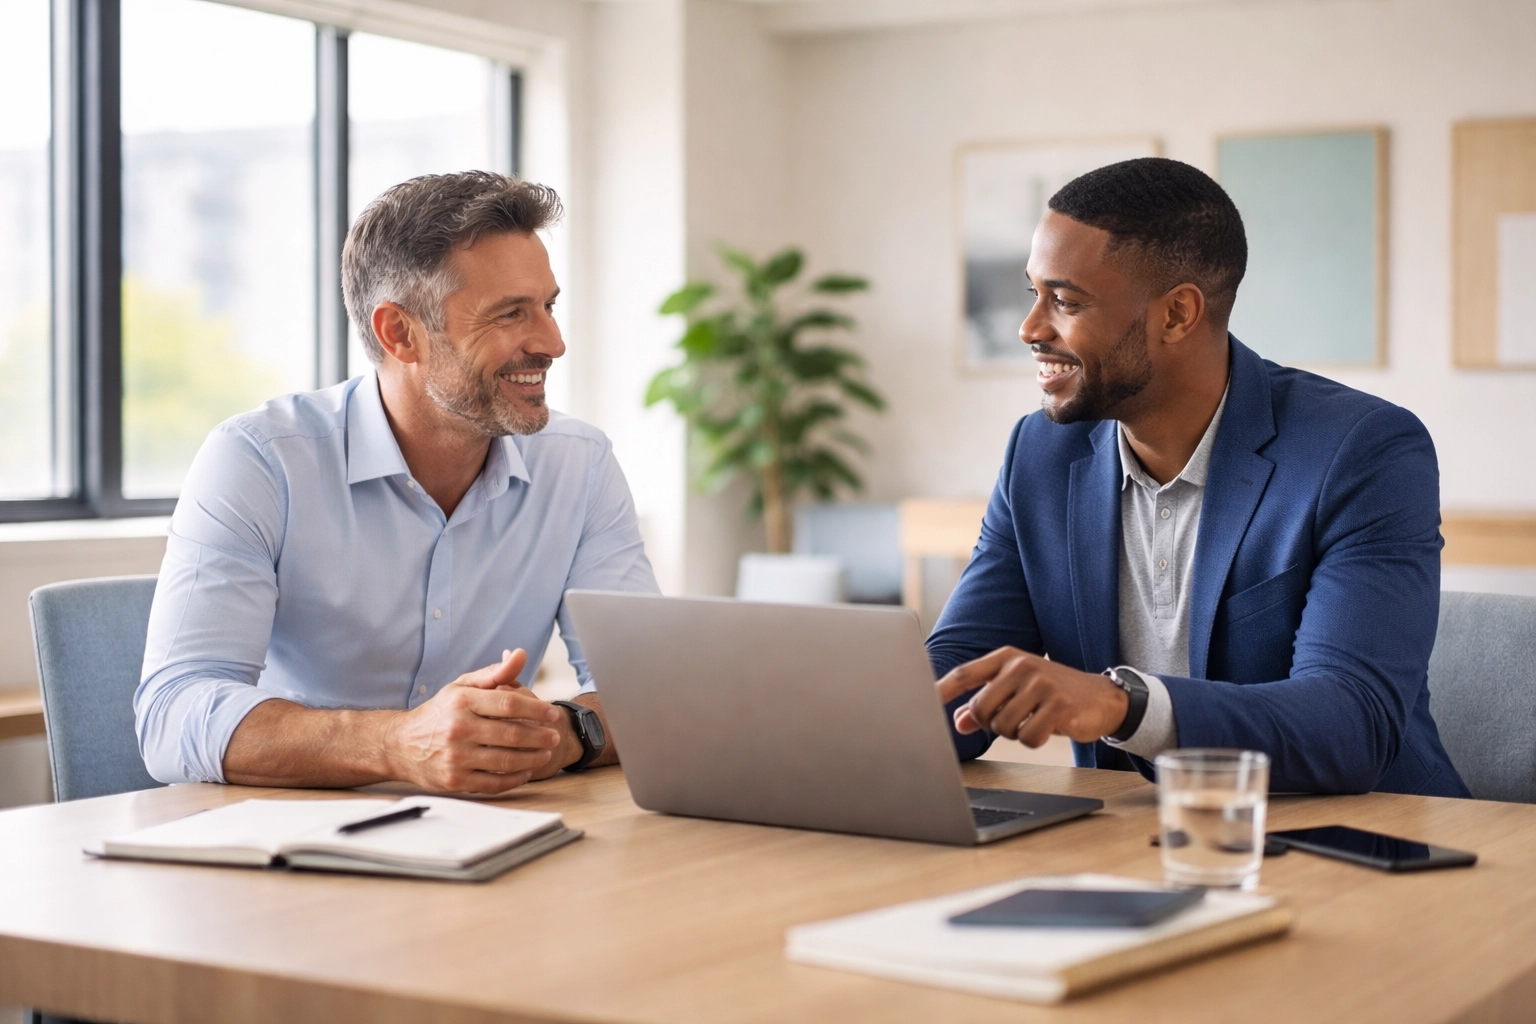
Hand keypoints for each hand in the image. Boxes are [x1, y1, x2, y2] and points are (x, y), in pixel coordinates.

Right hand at [381, 649, 563, 794]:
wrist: (399, 745)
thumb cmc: (438, 713)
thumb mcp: (461, 687)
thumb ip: (494, 673)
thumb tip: (520, 654)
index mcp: (462, 701)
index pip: (509, 704)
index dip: (536, 709)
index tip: (553, 713)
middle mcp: (458, 729)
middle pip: (511, 734)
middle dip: (540, 736)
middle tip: (555, 735)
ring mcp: (456, 757)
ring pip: (506, 761)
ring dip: (532, 758)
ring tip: (546, 752)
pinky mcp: (455, 781)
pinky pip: (493, 783)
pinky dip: (515, 779)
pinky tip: (526, 771)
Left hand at [936, 647, 1129, 746]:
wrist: (1100, 698)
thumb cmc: (1051, 694)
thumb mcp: (1017, 691)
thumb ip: (986, 702)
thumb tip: (959, 722)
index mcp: (1006, 658)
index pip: (965, 674)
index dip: (942, 690)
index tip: (923, 703)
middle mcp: (1021, 666)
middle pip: (982, 708)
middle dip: (990, 724)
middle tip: (1010, 721)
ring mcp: (1041, 684)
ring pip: (1003, 726)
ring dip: (1014, 733)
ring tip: (1032, 721)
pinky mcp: (1058, 705)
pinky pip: (1028, 737)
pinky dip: (1034, 740)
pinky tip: (1047, 728)